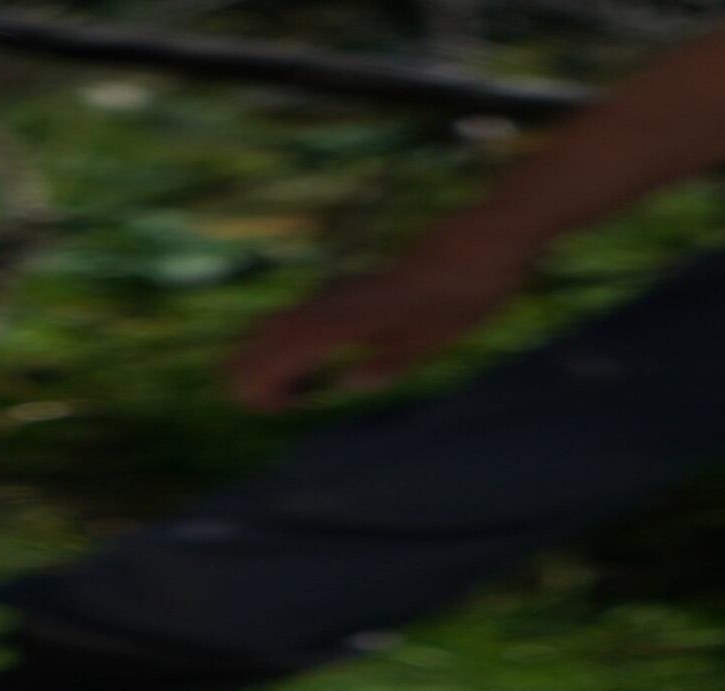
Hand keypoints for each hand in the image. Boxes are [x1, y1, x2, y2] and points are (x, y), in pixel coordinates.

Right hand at [226, 244, 539, 408]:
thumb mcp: (436, 338)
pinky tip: (298, 366)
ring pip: (273, 325)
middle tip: (264, 405)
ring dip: (260, 358)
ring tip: (273, 391)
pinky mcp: (343, 295)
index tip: (277, 409)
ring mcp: (335, 297)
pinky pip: (293, 319)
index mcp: (349, 319)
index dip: (264, 383)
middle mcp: (333, 305)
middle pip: (264, 337)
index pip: (282, 352)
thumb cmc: (462, 296)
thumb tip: (350, 383)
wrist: (476, 247)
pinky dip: (280, 345)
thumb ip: (390, 362)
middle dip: (248, 374)